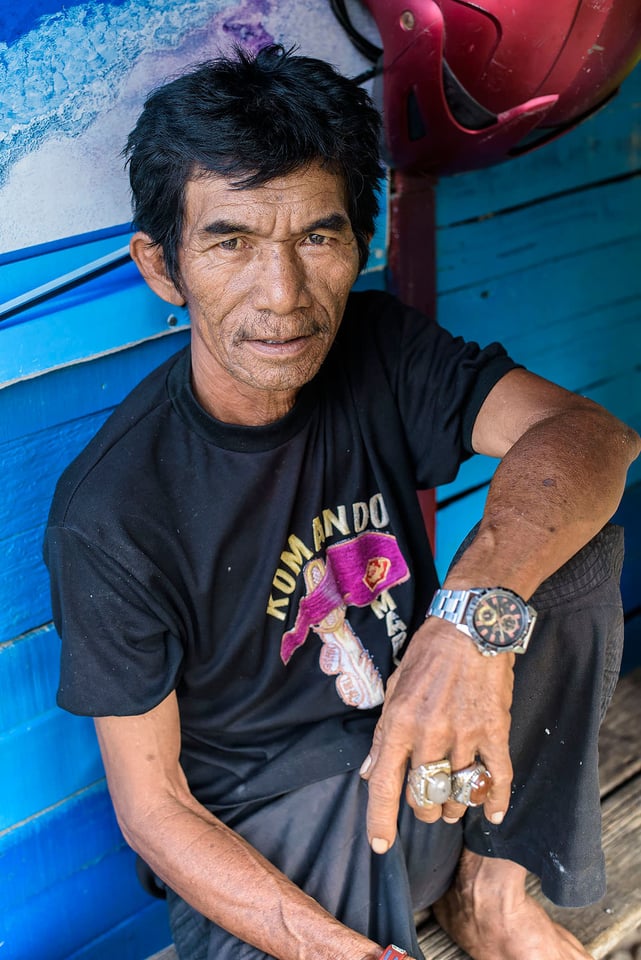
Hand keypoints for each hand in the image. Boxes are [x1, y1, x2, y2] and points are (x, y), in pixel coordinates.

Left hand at [360, 617, 514, 851]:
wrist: (471, 626)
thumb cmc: (429, 654)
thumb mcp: (394, 688)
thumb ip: (383, 734)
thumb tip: (368, 772)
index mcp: (399, 722)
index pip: (383, 784)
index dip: (380, 820)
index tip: (381, 845)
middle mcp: (429, 733)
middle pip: (423, 795)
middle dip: (423, 808)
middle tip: (427, 804)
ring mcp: (464, 734)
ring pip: (458, 793)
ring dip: (453, 806)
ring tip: (452, 804)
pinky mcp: (494, 731)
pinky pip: (496, 778)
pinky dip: (495, 801)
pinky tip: (492, 814)